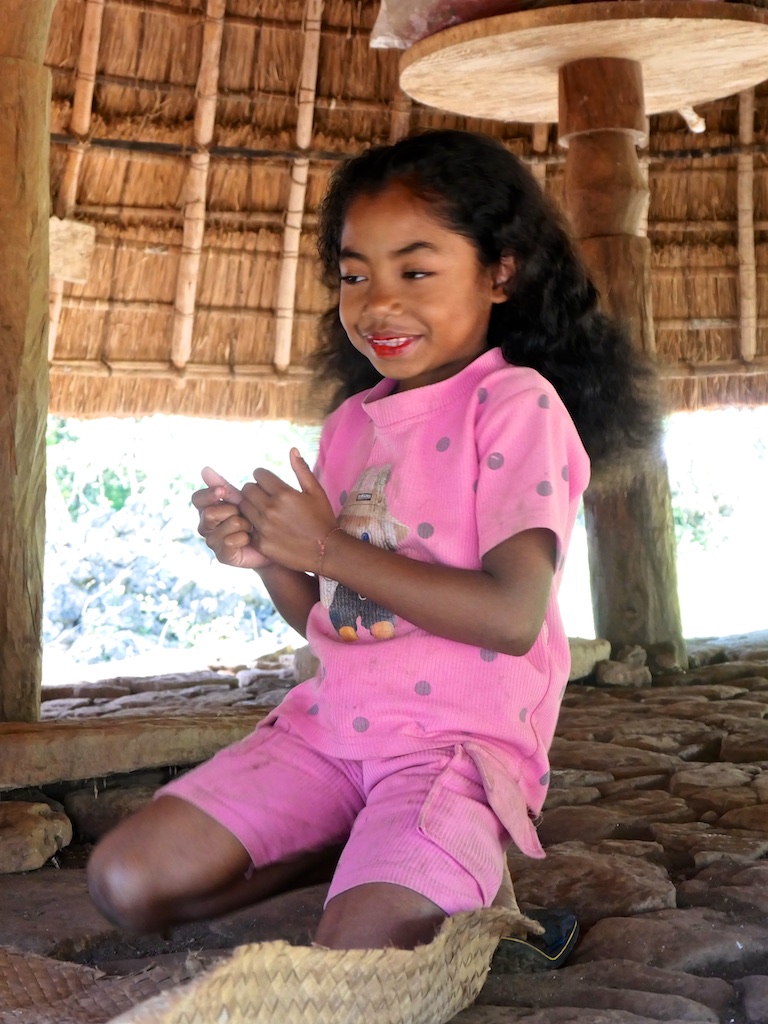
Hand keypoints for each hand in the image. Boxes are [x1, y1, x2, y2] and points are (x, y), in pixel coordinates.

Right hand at [192, 466, 271, 570]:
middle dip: (232, 510)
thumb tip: (204, 469)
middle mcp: (205, 526)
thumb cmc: (256, 517)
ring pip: (225, 524)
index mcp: (206, 509)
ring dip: (243, 524)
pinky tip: (250, 540)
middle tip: (245, 515)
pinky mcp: (223, 556)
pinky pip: (230, 541)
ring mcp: (213, 542)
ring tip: (251, 527)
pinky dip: (244, 538)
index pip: (197, 499)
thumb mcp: (241, 499)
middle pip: (210, 513)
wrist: (273, 542)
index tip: (223, 491)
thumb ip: (223, 486)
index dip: (209, 494)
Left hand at [239, 448, 337, 572]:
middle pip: (247, 489)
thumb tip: (292, 450)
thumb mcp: (316, 492)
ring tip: (262, 511)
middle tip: (263, 496)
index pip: (258, 475)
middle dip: (254, 490)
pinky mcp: (261, 543)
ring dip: (250, 506)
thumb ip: (302, 470)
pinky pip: (247, 527)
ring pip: (243, 507)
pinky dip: (252, 525)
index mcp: (284, 494)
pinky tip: (264, 527)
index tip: (268, 483)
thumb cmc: (323, 519)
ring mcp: (263, 527)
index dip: (263, 477)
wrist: (326, 552)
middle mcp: (270, 509)